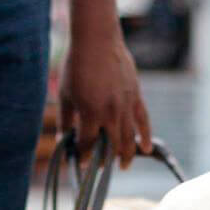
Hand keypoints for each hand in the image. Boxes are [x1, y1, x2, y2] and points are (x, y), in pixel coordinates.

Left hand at [58, 26, 151, 167]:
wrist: (97, 39)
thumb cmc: (76, 65)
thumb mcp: (65, 94)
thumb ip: (65, 120)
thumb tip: (63, 140)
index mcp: (90, 113)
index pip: (87, 144)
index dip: (84, 156)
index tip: (81, 163)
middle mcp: (110, 112)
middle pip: (110, 146)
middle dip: (105, 161)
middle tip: (101, 169)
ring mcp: (125, 105)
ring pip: (128, 137)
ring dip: (125, 154)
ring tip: (123, 166)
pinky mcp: (135, 96)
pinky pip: (143, 120)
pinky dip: (145, 136)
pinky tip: (146, 149)